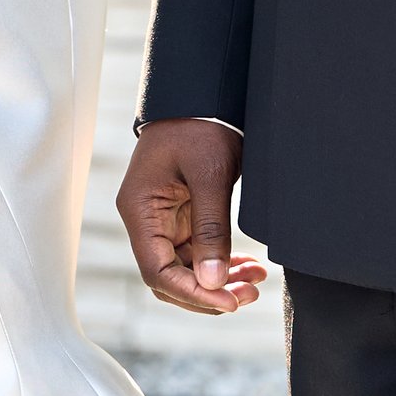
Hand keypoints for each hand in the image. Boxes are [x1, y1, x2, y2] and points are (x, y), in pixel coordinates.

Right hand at [117, 120, 266, 316]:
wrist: (203, 94)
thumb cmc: (199, 125)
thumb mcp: (209, 174)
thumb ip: (211, 229)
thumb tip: (212, 281)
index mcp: (140, 209)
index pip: (157, 271)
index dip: (193, 294)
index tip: (229, 301)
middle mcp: (146, 220)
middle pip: (169, 277)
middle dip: (208, 293)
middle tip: (248, 296)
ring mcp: (164, 220)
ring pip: (186, 269)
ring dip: (219, 281)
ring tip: (255, 282)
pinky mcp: (183, 216)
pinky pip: (198, 253)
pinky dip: (222, 263)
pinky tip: (249, 266)